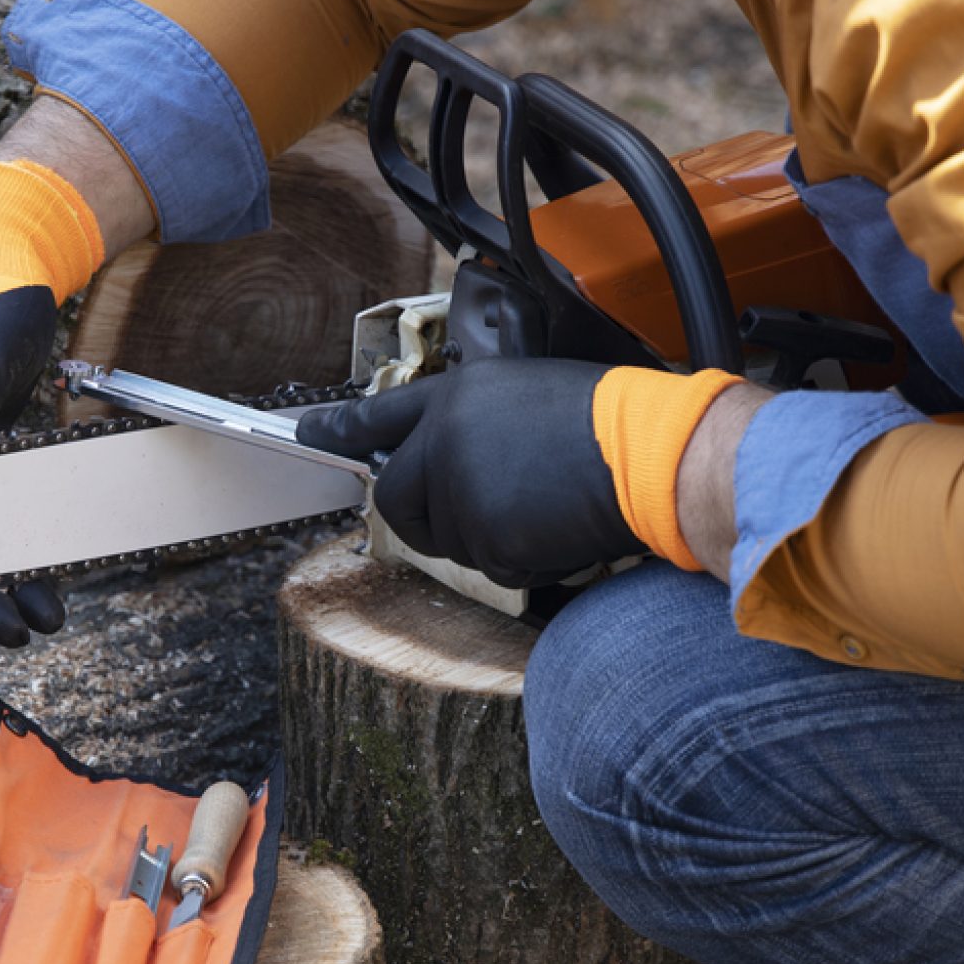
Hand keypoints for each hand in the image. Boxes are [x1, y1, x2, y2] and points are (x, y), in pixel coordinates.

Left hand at [296, 359, 640, 587]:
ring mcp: (463, 487)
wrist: (653, 454)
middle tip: (476, 516)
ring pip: (448, 540)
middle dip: (425, 517)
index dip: (343, 427)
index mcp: (460, 396)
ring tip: (542, 504)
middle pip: (398, 497)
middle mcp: (447, 438)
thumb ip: (476, 425)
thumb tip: (449, 461)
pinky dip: (524, 561)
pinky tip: (557, 527)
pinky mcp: (487, 534)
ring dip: (488, 539)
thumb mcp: (530, 398)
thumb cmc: (611, 424)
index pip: (383, 414)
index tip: (309, 432)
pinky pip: (491, 567)